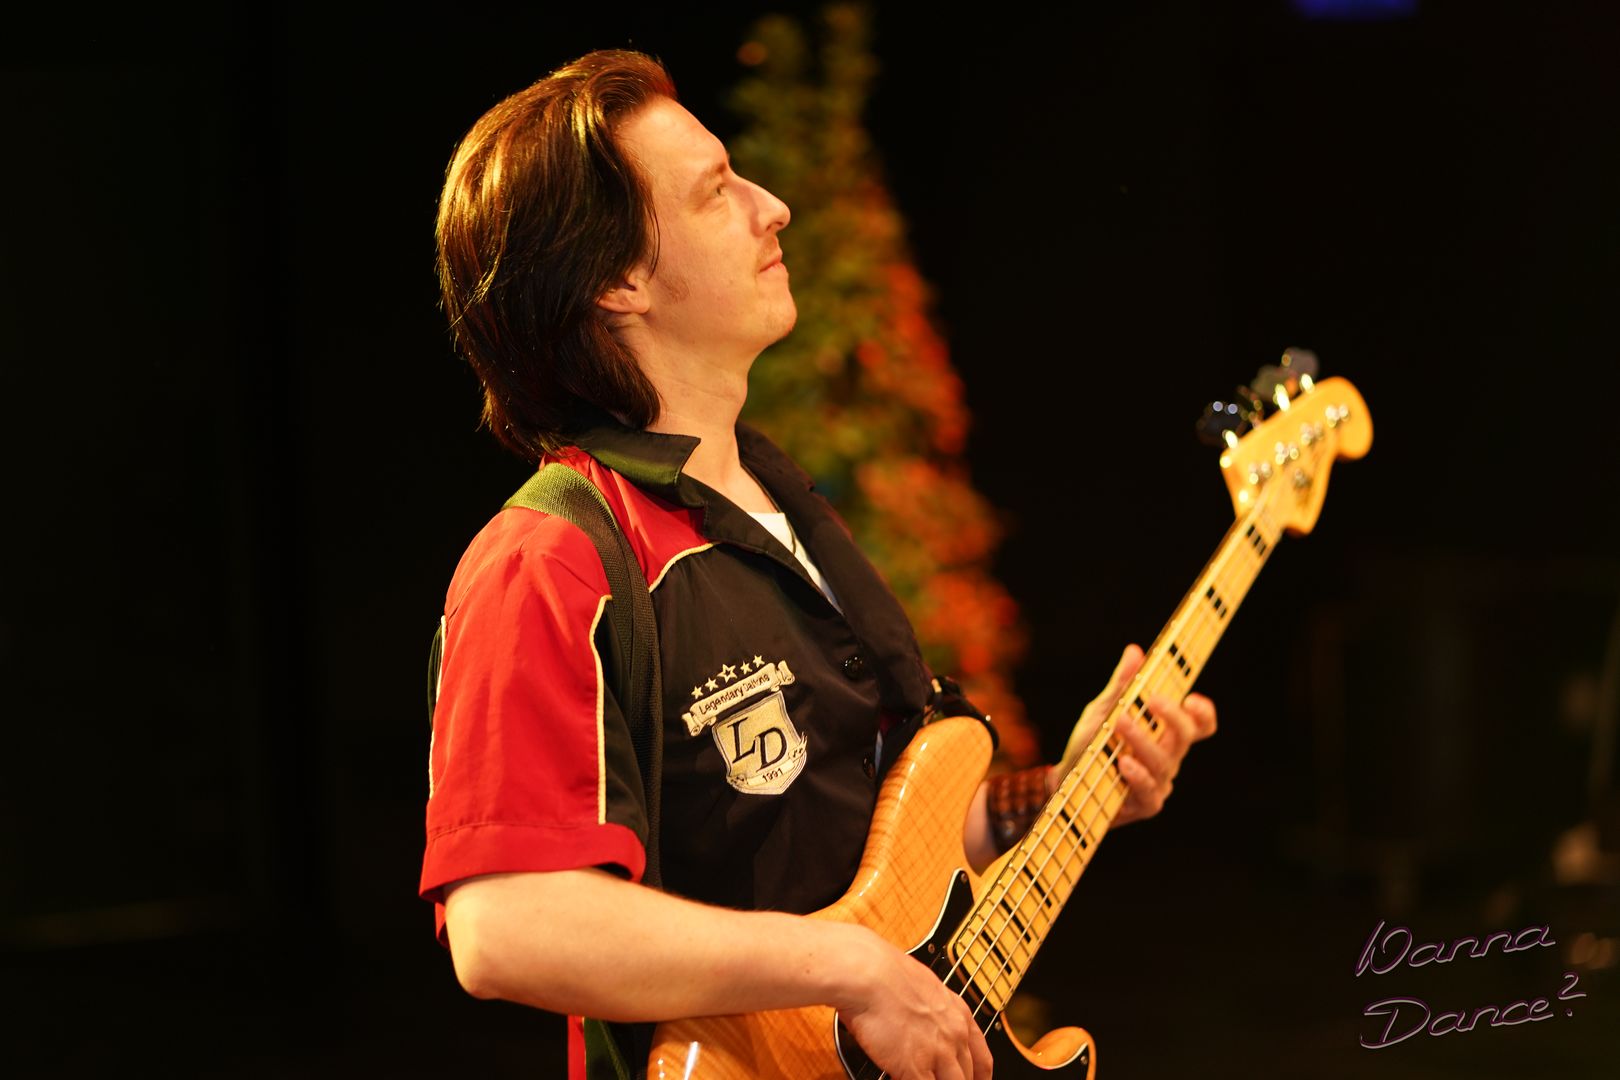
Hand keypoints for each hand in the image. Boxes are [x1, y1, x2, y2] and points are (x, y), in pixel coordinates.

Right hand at [834, 924, 993, 1079]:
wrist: (868, 974)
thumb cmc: (884, 972)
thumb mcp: (922, 987)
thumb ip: (929, 1010)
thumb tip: (920, 1020)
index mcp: (958, 1014)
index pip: (983, 1059)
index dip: (980, 1077)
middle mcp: (954, 1035)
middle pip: (967, 1077)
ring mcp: (937, 1053)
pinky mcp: (915, 1068)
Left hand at [1054, 644, 1216, 824]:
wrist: (1064, 779)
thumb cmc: (1092, 743)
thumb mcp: (1103, 710)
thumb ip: (1121, 686)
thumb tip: (1134, 651)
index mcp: (1165, 733)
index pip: (1198, 725)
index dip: (1203, 713)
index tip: (1192, 699)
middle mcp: (1169, 756)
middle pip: (1185, 736)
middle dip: (1173, 717)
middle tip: (1153, 699)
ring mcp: (1160, 781)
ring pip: (1164, 761)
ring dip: (1142, 740)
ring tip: (1121, 722)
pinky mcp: (1146, 804)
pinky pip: (1150, 791)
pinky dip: (1138, 776)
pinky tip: (1124, 762)